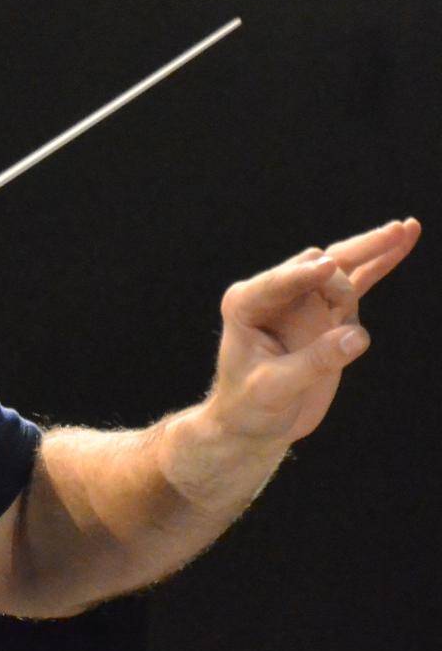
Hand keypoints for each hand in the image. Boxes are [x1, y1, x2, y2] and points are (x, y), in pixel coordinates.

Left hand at [209, 218, 420, 444]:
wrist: (255, 422)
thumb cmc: (250, 405)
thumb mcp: (274, 389)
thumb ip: (314, 362)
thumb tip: (357, 337)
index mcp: (246, 304)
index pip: (278, 282)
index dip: (304, 275)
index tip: (327, 267)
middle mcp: (276, 295)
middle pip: (317, 265)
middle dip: (344, 270)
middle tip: (368, 268)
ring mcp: (306, 301)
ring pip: (344, 267)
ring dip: (373, 248)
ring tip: (405, 229)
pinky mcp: (330, 313)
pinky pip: (360, 282)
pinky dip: (382, 262)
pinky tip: (405, 238)